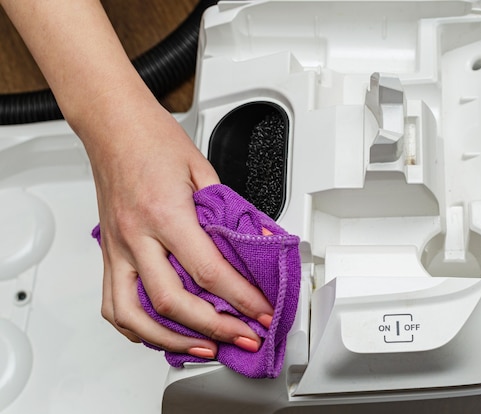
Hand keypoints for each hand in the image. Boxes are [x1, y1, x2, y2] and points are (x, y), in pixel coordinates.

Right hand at [87, 96, 273, 358]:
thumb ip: (229, 212)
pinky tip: (160, 332)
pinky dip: (137, 328)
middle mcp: (136, 236)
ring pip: (134, 314)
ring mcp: (117, 247)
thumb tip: (257, 241)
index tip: (261, 311)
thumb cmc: (154, 140)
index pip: (209, 270)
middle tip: (243, 336)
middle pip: (173, 302)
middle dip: (215, 328)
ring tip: (203, 346)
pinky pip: (113, 304)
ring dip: (171, 340)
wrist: (113, 125)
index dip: (241, 298)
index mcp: (165, 213)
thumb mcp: (204, 171)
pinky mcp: (108, 252)